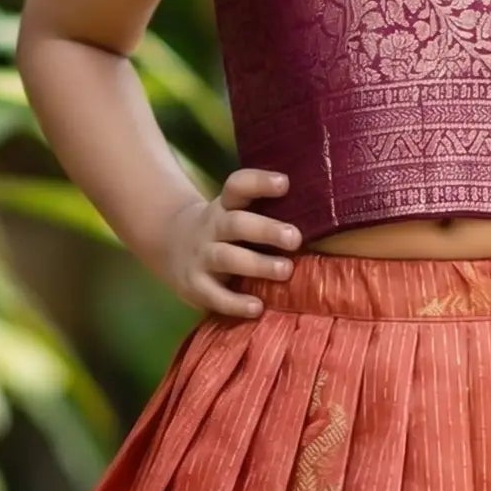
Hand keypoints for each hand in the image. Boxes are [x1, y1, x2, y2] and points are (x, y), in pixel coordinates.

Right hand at [160, 167, 300, 318]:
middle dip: (266, 230)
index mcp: (225, 206)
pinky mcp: (194, 285)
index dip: (259, 183)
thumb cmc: (222, 231)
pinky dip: (235, 303)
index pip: (238, 186)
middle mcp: (212, 228)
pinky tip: (257, 307)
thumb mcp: (233, 213)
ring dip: (257, 264)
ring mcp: (201, 256)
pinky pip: (214, 295)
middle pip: (236, 224)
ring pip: (226, 257)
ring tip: (286, 270)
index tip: (284, 183)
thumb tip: (321, 215)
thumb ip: (264, 213)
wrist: (169, 247)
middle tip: (295, 238)